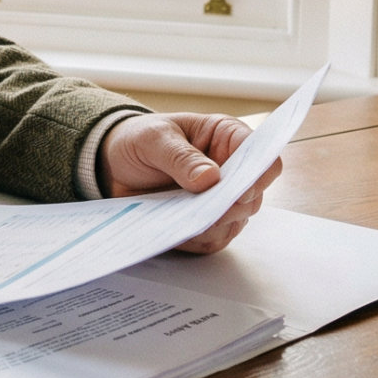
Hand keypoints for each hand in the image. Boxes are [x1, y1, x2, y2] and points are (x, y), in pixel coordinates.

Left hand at [101, 112, 280, 254]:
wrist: (115, 164)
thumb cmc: (140, 140)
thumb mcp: (153, 138)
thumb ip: (180, 156)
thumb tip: (210, 178)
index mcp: (227, 138)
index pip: (262, 157)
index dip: (257, 176)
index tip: (239, 191)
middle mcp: (231, 170)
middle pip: (253, 196)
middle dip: (231, 207)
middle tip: (204, 210)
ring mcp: (221, 199)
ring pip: (236, 222)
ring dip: (213, 225)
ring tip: (184, 219)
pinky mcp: (207, 223)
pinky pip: (214, 240)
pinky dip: (197, 239)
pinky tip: (177, 230)